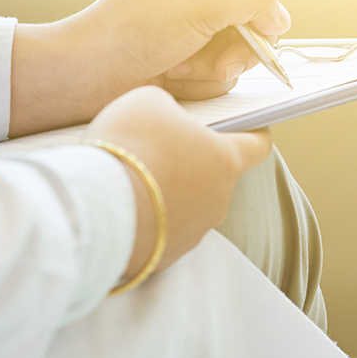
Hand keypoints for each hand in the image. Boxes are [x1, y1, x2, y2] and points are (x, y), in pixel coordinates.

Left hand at [10, 0, 291, 135]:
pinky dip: (204, 80)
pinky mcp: (197, 60)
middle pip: (264, 9)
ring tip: (182, 66)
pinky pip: (227, 72)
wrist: (90, 76)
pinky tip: (175, 77)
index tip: (247, 8)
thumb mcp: (201, 2)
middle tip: (223, 57)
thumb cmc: (134, 29)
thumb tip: (279, 15)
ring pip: (249, 46)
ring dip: (219, 63)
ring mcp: (203, 27)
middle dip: (244, 39)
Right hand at [86, 86, 271, 278]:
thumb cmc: (131, 143)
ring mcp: (195, 231)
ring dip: (169, 193)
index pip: (257, 145)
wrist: (99, 205)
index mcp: (225, 159)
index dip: (254, 133)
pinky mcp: (167, 256)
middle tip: (159, 148)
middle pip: (214, 176)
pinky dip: (148, 219)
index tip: (250, 128)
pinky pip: (162, 231)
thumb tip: (167, 123)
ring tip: (132, 179)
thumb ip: (169, 108)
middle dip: (193, 162)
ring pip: (189, 206)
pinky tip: (123, 207)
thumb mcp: (148, 102)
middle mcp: (219, 199)